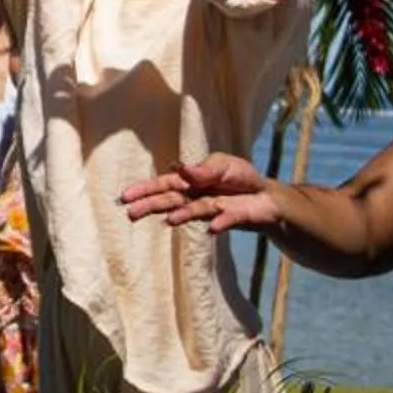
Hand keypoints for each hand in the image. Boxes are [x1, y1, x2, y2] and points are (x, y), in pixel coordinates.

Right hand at [119, 155, 277, 232]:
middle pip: (170, 201)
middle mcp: (195, 197)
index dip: (144, 190)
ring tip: (170, 220)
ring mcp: (212, 209)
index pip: (163, 184)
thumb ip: (204, 169)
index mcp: (189, 180)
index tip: (125, 196)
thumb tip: (182, 169)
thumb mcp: (223, 164)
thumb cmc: (239, 177)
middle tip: (131, 214)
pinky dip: (220, 223)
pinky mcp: (230, 218)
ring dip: (182, 215)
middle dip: (151, 206)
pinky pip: (224, 219)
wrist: (267, 197)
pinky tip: (213, 228)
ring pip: (192, 210)